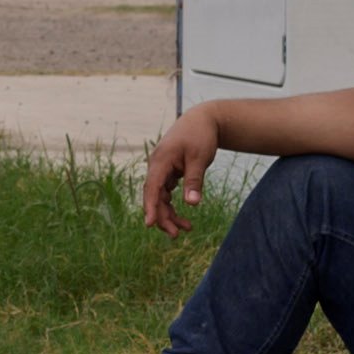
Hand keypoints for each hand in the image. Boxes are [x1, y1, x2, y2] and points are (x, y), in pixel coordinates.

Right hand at [139, 108, 224, 228]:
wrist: (204, 119)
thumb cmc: (201, 136)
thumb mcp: (200, 159)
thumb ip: (194, 181)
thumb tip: (192, 204)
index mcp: (161, 160)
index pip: (152, 187)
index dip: (150, 207)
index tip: (150, 224)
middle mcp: (157, 165)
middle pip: (154, 196)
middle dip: (163, 216)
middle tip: (177, 234)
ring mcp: (162, 169)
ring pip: (160, 196)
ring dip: (169, 213)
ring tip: (186, 229)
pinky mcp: (169, 171)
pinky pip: (166, 192)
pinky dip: (173, 204)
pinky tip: (183, 217)